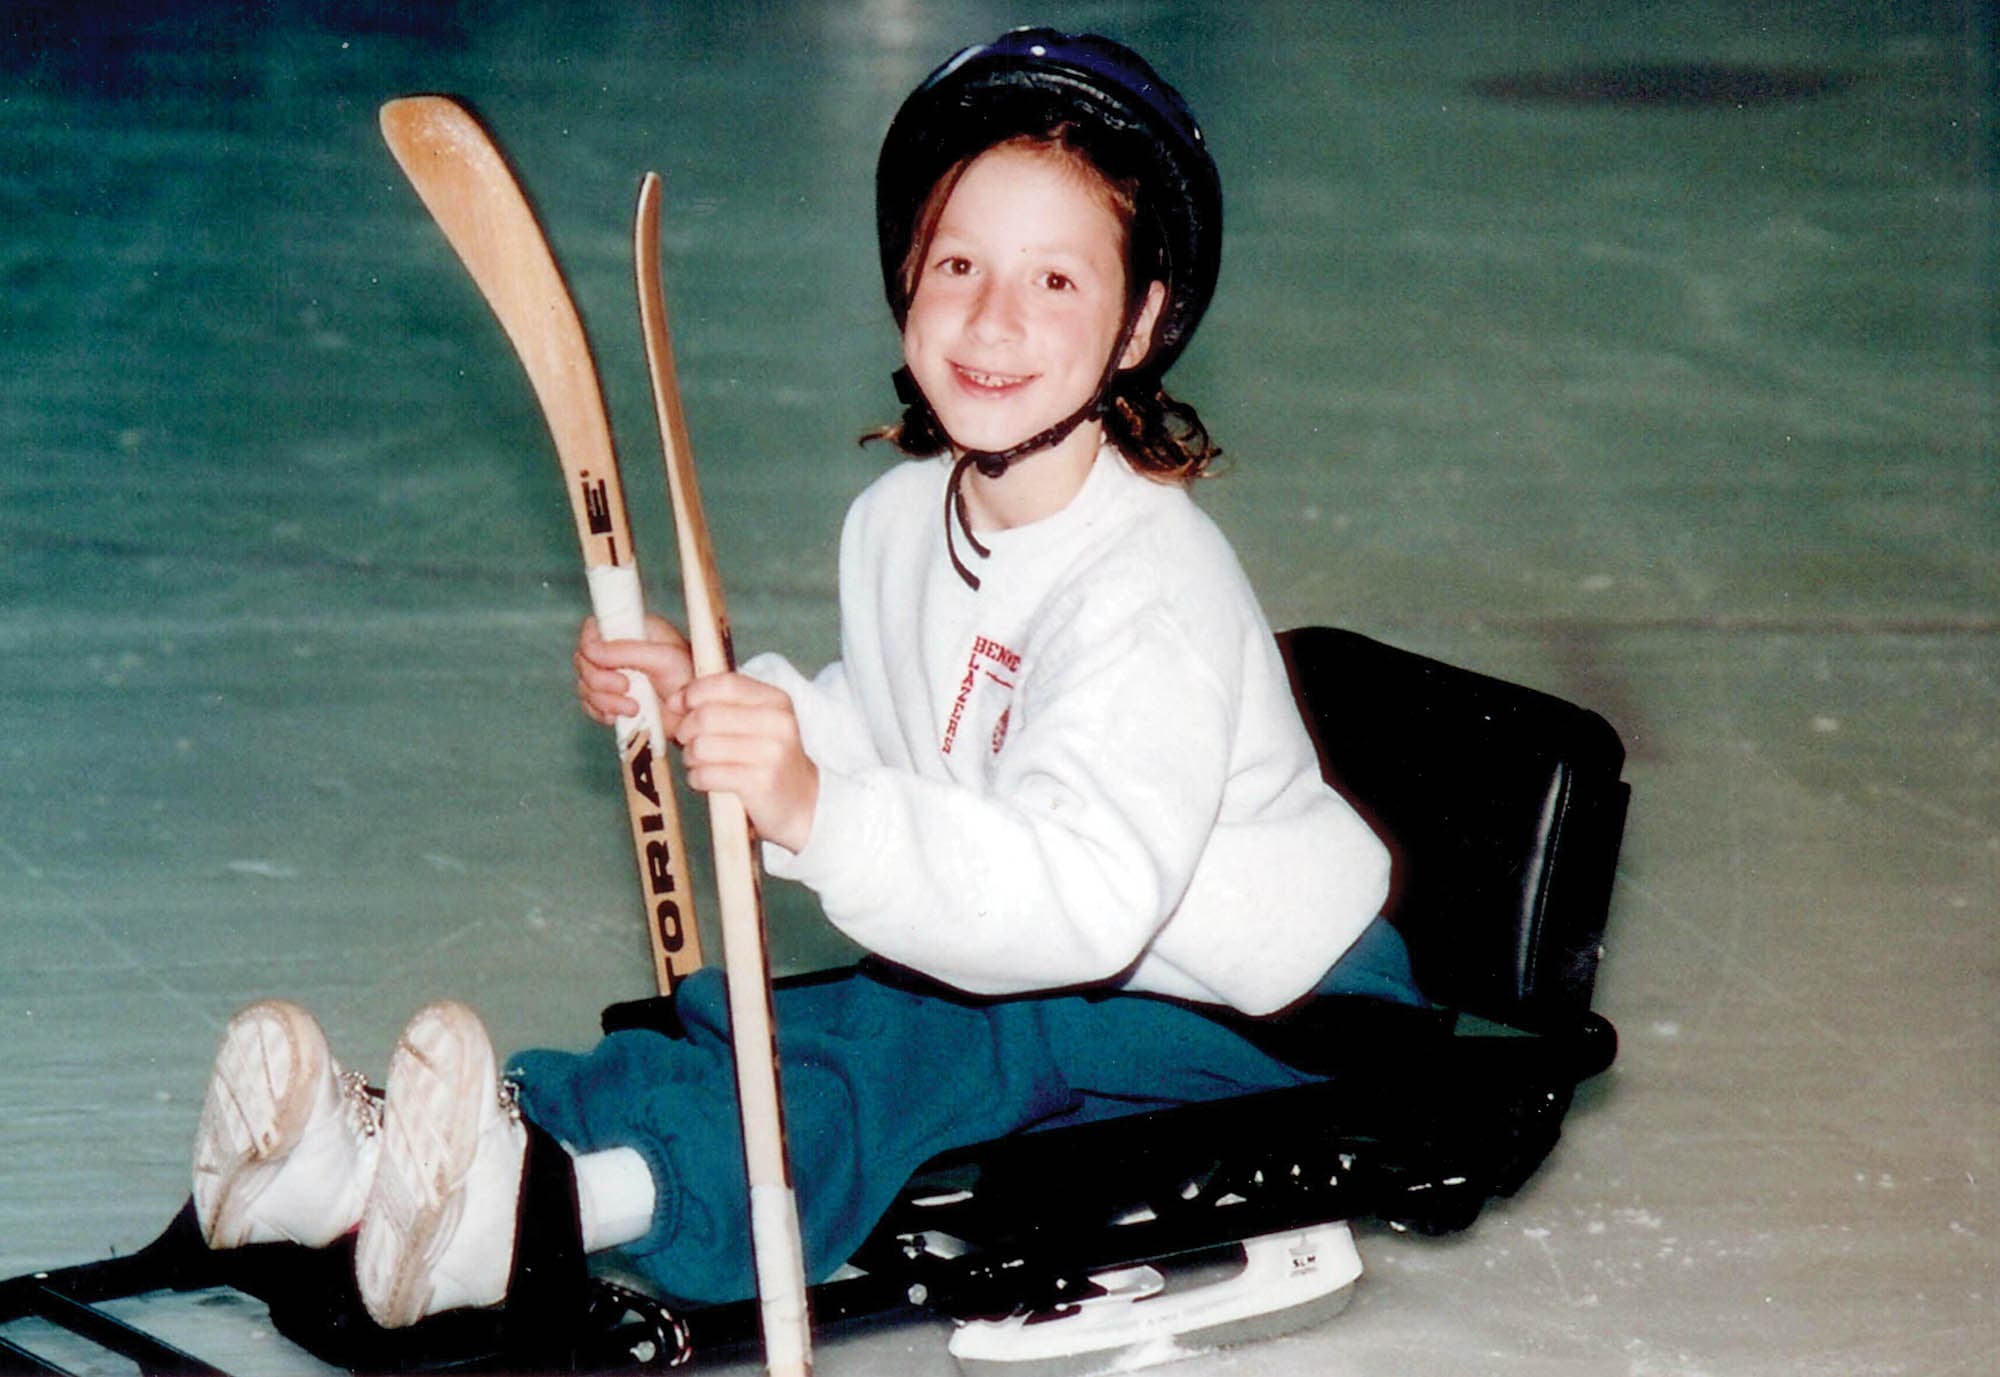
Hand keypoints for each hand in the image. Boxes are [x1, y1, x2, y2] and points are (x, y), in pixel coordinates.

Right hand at [574, 615, 693, 728]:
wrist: (697, 716)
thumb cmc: (690, 679)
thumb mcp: (663, 659)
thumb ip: (626, 651)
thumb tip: (591, 650)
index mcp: (633, 630)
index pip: (595, 628)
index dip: (592, 646)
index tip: (605, 661)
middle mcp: (620, 650)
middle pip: (583, 659)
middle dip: (600, 679)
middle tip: (626, 688)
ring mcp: (615, 675)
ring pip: (584, 685)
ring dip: (604, 700)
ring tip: (634, 707)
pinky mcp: (614, 700)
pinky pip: (590, 705)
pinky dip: (602, 712)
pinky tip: (624, 716)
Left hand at [672, 673, 819, 852]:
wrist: (803, 802)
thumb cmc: (768, 759)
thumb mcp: (757, 721)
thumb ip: (721, 704)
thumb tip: (675, 700)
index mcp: (776, 701)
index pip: (725, 684)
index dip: (693, 693)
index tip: (679, 706)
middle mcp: (777, 723)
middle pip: (706, 715)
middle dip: (686, 730)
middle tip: (688, 742)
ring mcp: (771, 753)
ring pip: (701, 746)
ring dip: (690, 757)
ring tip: (699, 763)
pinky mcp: (759, 782)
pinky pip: (706, 774)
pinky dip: (697, 778)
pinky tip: (706, 780)